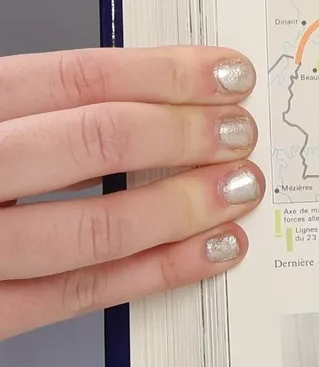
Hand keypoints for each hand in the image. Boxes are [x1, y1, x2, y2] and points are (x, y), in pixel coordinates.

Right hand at [0, 47, 262, 341]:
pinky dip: (157, 272)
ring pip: (93, 227)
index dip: (164, 74)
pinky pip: (78, 293)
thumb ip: (30, 110)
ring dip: (184, 205)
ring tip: (239, 188)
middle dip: (185, 134)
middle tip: (240, 131)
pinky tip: (209, 250)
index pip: (73, 79)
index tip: (226, 73)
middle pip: (91, 143)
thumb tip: (146, 95)